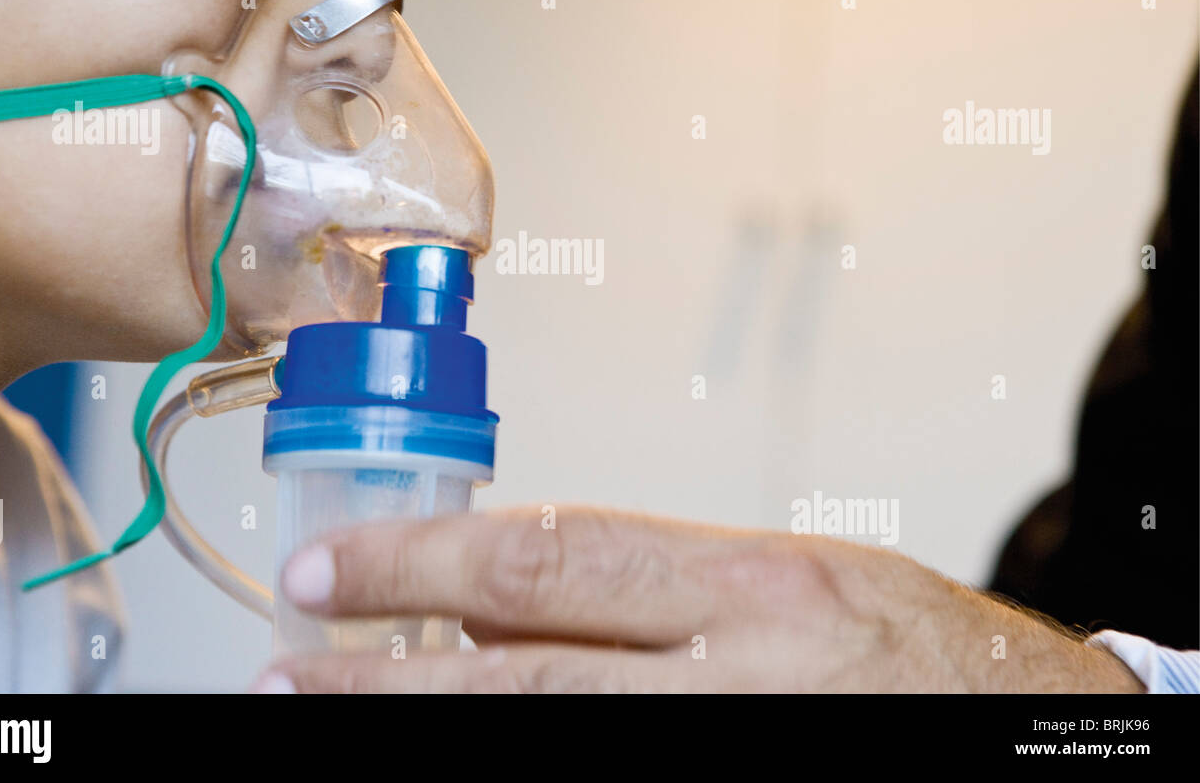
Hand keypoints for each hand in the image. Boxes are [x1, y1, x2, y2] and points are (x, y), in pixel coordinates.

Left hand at [248, 506, 1144, 692]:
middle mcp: (742, 676)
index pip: (549, 559)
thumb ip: (649, 592)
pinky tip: (456, 746)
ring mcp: (736, 750)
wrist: (1034, 729)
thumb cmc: (915, 651)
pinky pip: (600, 779)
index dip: (419, 564)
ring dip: (431, 725)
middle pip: (519, 675)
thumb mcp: (787, 582)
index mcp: (754, 587)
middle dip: (381, 675)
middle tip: (286, 671)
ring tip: (331, 714)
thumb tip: (498, 605)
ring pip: (543, 740)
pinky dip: (517, 761)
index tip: (330, 569)